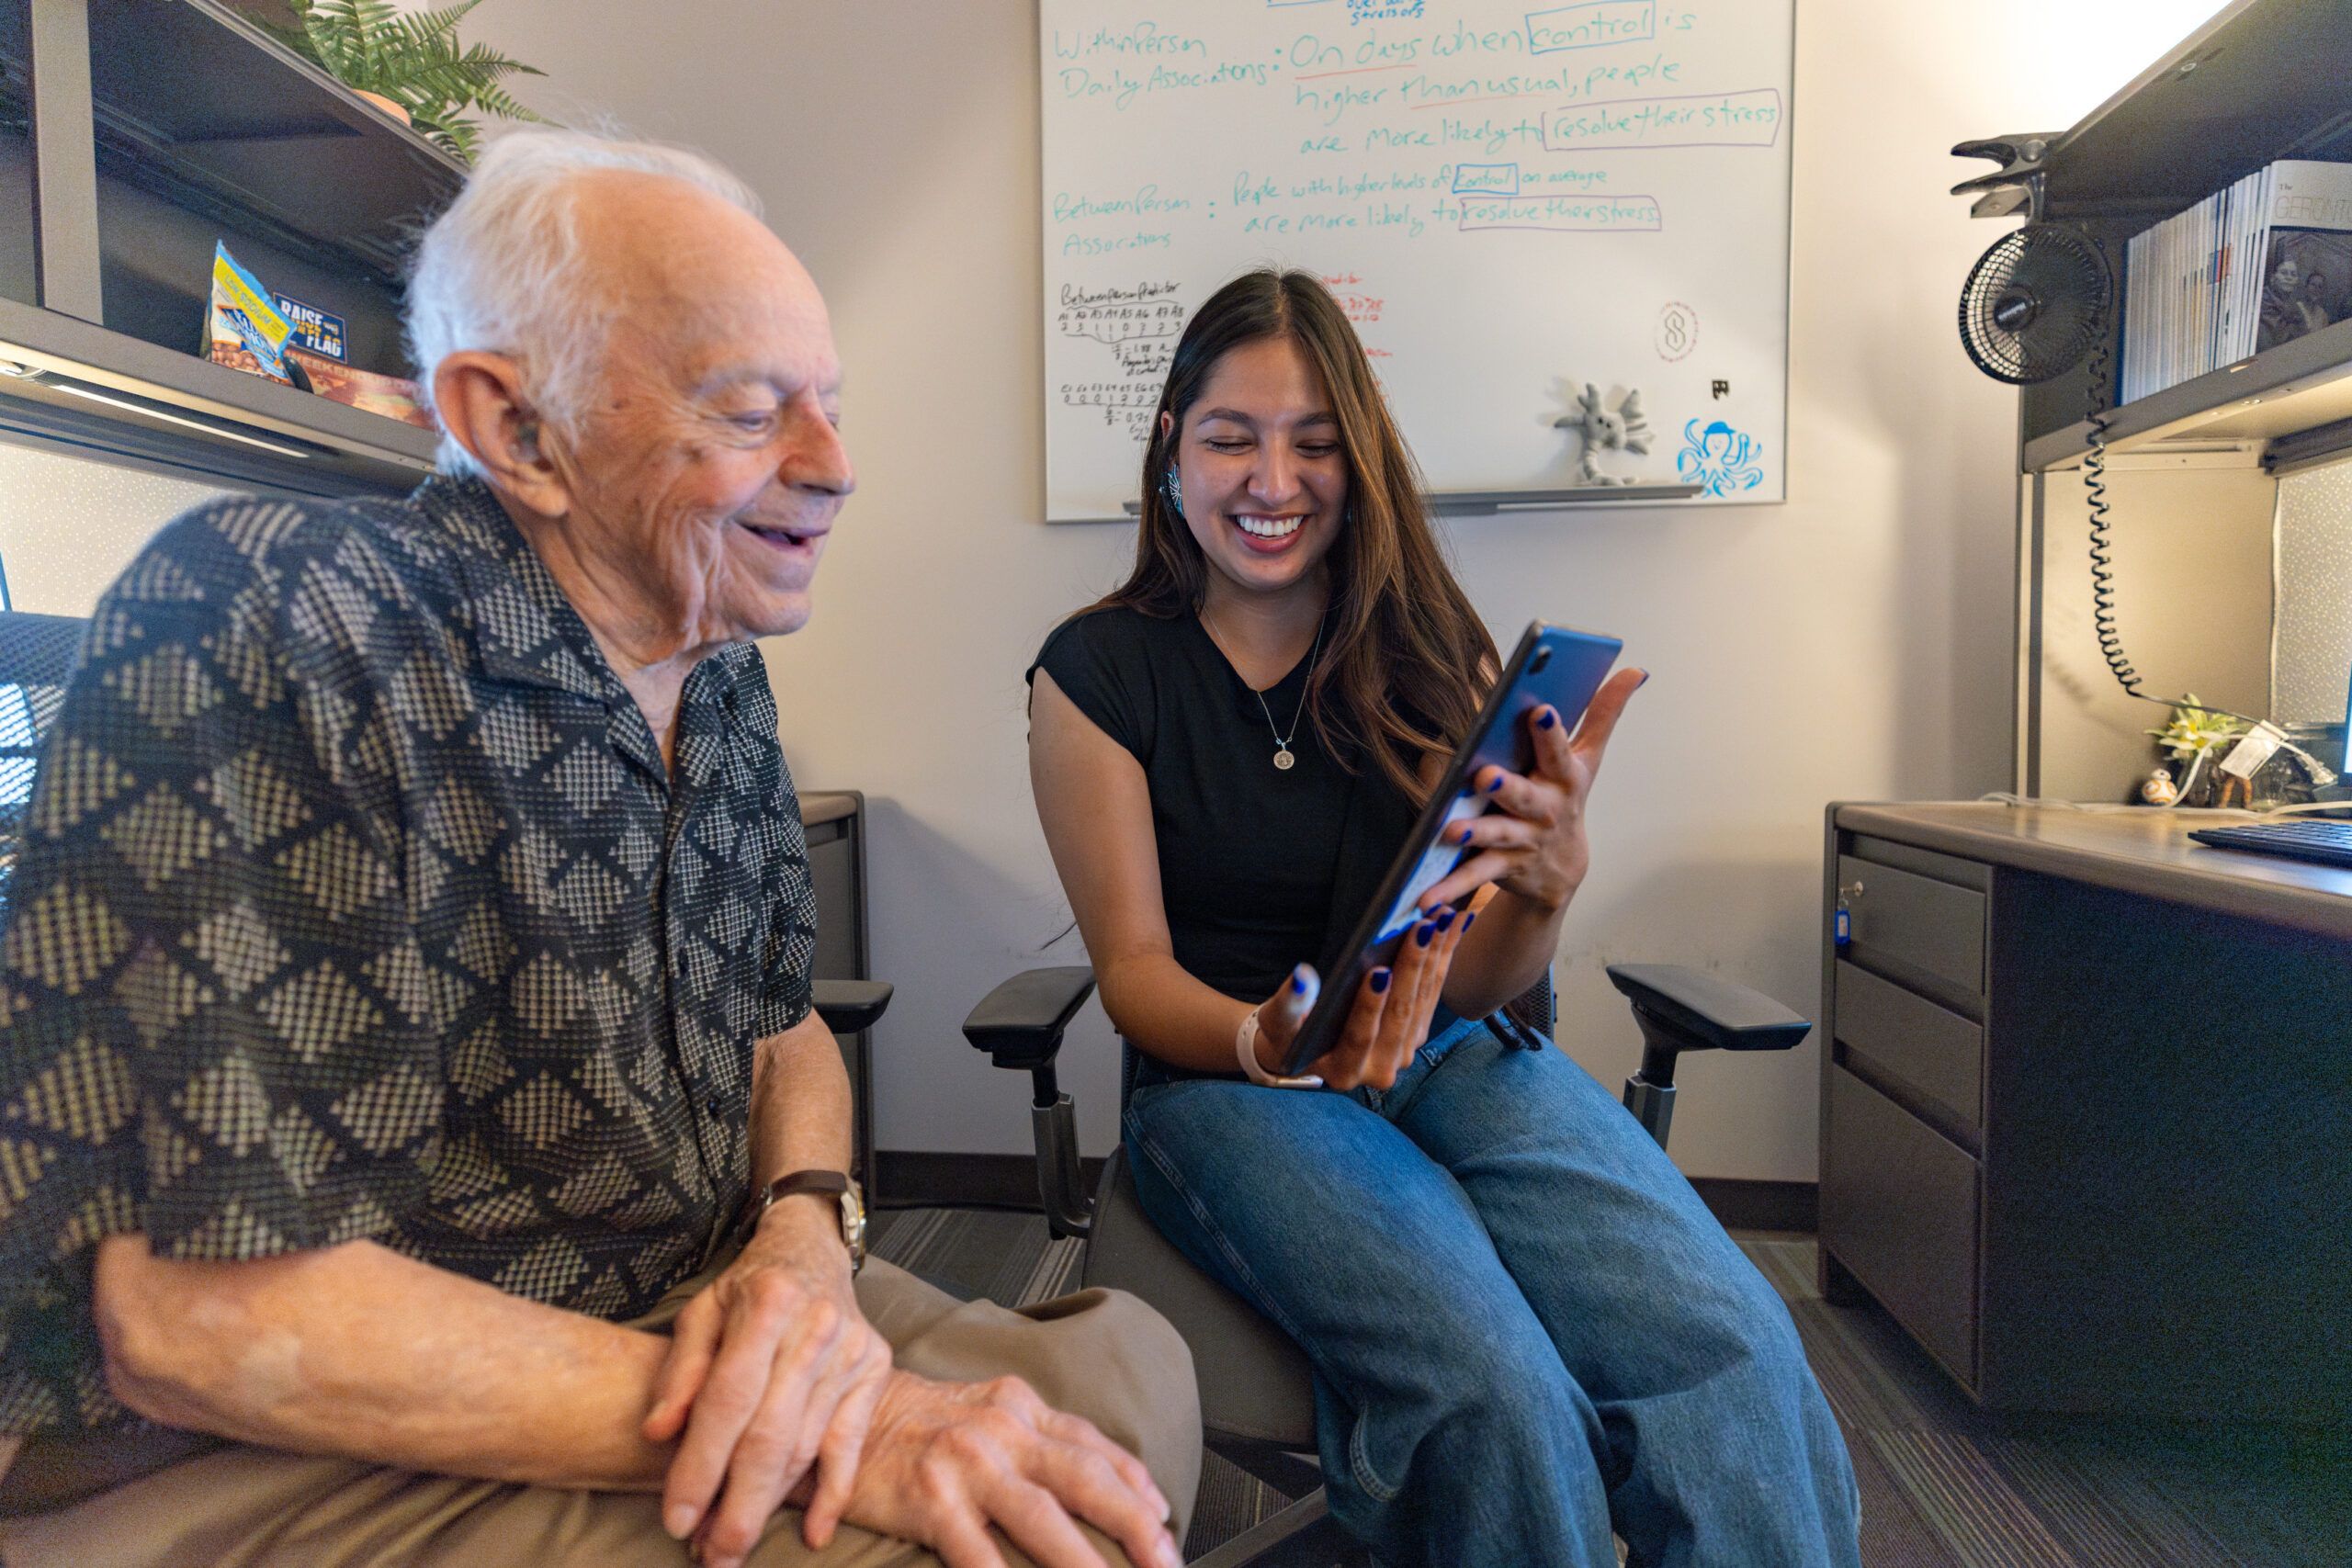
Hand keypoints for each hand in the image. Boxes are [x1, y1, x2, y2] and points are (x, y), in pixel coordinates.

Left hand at [642, 1197, 892, 1567]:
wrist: (811, 1250)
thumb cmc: (747, 1287)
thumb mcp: (702, 1311)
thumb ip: (680, 1371)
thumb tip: (659, 1432)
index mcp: (767, 1304)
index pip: (728, 1400)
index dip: (700, 1464)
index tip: (677, 1519)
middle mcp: (816, 1328)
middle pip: (771, 1435)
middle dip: (737, 1506)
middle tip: (712, 1557)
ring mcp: (851, 1351)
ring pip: (805, 1446)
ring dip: (768, 1505)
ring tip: (732, 1544)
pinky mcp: (874, 1370)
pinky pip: (851, 1444)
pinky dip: (833, 1493)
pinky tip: (812, 1533)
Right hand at [830, 1369, 1181, 1567]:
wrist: (843, 1414)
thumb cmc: (922, 1423)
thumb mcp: (991, 1412)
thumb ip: (1047, 1441)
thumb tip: (1118, 1485)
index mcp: (1021, 1408)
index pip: (1096, 1447)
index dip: (1138, 1488)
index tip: (1167, 1524)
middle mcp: (1002, 1431)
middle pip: (1085, 1480)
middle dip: (1134, 1525)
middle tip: (1166, 1562)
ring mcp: (966, 1464)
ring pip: (1042, 1519)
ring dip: (1083, 1562)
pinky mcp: (929, 1500)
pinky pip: (976, 1553)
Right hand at [1252, 905, 1475, 1092]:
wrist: (1305, 1046)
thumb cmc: (1287, 1031)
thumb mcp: (1278, 1020)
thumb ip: (1289, 1003)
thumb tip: (1302, 977)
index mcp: (1344, 1071)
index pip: (1360, 1036)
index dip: (1369, 1005)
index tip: (1378, 971)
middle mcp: (1380, 1069)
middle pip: (1400, 1013)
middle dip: (1413, 966)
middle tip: (1422, 926)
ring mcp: (1403, 1052)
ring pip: (1423, 999)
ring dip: (1436, 955)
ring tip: (1442, 917)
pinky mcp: (1416, 1033)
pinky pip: (1433, 992)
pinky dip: (1443, 957)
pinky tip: (1452, 926)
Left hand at [1420, 666, 1645, 914]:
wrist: (1563, 869)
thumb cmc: (1567, 797)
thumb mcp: (1589, 758)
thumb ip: (1604, 713)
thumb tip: (1635, 669)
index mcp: (1564, 779)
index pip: (1559, 752)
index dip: (1551, 734)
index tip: (1540, 710)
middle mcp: (1545, 811)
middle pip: (1526, 797)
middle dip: (1509, 787)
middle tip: (1486, 775)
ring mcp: (1522, 841)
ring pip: (1498, 835)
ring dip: (1476, 833)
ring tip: (1451, 830)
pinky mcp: (1501, 867)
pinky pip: (1473, 876)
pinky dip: (1449, 888)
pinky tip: (1424, 899)